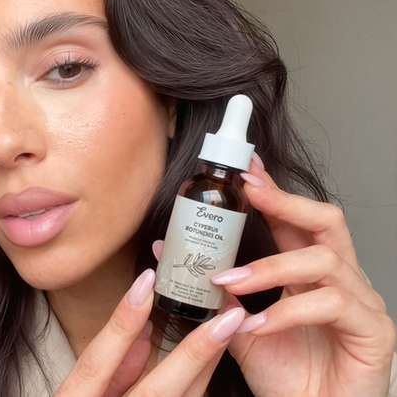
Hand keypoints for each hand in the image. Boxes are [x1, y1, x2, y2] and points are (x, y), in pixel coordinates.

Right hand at [55, 269, 245, 396]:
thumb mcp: (79, 394)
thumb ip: (110, 362)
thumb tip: (142, 326)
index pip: (97, 361)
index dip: (122, 322)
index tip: (147, 280)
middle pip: (157, 390)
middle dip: (195, 352)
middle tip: (229, 314)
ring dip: (209, 369)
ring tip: (232, 330)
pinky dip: (200, 388)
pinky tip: (215, 365)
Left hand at [209, 157, 395, 396]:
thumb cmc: (283, 373)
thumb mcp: (239, 328)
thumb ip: (212, 293)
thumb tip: (167, 254)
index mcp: (308, 272)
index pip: (294, 220)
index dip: (272, 192)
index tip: (245, 169)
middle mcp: (340, 279)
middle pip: (326, 221)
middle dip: (286, 202)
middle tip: (250, 191)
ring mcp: (361, 302)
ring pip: (325, 260)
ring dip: (271, 267)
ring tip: (231, 281)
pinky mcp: (374, 332)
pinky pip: (333, 305)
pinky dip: (289, 311)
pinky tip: (258, 324)